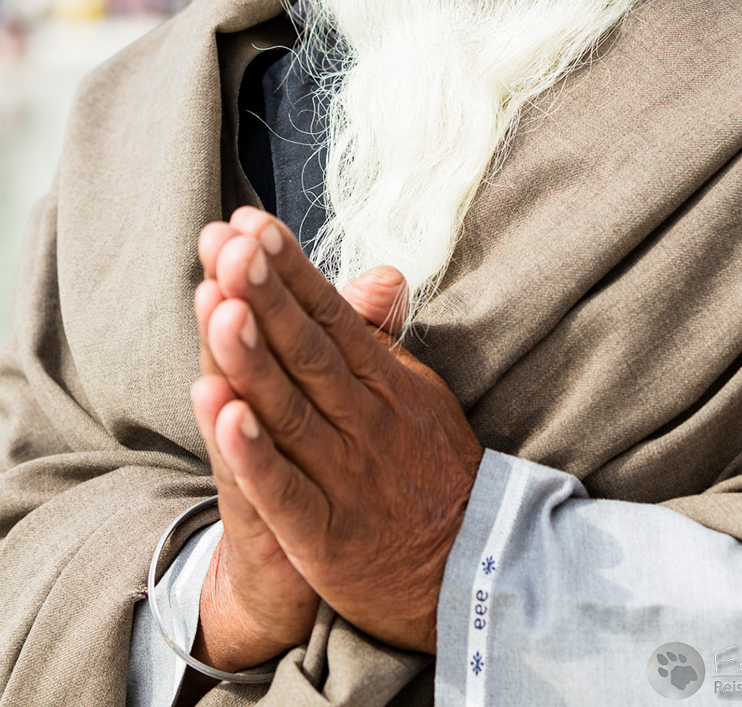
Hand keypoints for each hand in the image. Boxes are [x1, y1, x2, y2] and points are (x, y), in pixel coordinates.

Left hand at [194, 207, 482, 663]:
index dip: (289, 268)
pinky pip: (284, 489)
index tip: (249, 222)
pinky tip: (222, 414)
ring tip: (217, 306)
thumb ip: (379, 332)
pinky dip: (254, 453)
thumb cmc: (430, 466)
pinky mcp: (325, 535)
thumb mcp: (415, 389)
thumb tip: (378, 269)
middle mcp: (362, 417)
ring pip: (291, 409)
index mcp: (380, 378)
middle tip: (227, 244)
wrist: (474, 568)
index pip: (328, 312)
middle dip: (265, 294)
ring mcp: (344, 474)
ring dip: (252, 359)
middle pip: (306, 348)